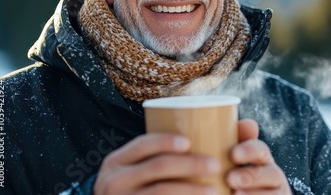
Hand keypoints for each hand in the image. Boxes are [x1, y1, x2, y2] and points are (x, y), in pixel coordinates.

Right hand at [93, 133, 219, 194]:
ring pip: (161, 192)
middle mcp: (115, 181)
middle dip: (190, 164)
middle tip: (215, 164)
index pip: (142, 144)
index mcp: (117, 161)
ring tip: (214, 189)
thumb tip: (196, 141)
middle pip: (157, 166)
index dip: (165, 141)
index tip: (189, 142)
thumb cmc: (131, 185)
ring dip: (192, 190)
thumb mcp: (130, 169)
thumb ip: (152, 157)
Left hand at [227, 119, 291, 193]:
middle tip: (230, 179)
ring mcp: (277, 194)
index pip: (260, 149)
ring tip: (234, 194)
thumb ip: (233, 141)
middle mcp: (273, 176)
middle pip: (270, 173)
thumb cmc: (234, 178)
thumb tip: (247, 123)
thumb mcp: (234, 161)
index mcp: (262, 160)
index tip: (233, 154)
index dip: (249, 149)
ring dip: (253, 193)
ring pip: (272, 194)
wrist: (241, 194)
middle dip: (250, 176)